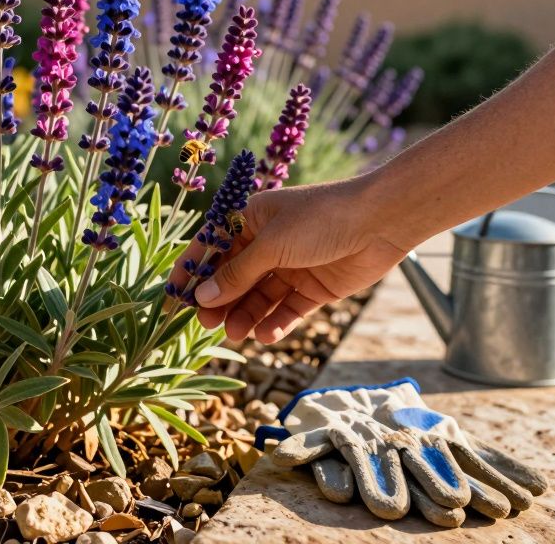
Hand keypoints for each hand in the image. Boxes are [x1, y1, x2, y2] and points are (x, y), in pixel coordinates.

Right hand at [170, 177, 410, 342]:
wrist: (381, 221)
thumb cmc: (321, 218)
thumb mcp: (272, 245)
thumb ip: (237, 274)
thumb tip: (202, 297)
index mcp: (251, 218)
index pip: (211, 246)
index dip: (191, 272)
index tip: (173, 299)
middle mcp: (268, 242)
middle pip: (234, 277)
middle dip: (219, 301)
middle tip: (206, 325)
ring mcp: (291, 266)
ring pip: (259, 297)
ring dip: (245, 315)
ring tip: (235, 333)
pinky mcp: (314, 287)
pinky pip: (287, 309)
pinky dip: (275, 322)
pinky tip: (265, 336)